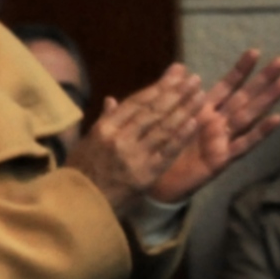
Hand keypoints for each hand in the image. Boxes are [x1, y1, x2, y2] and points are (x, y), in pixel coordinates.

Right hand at [65, 64, 205, 215]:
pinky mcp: (146, 174)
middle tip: (194, 78)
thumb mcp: (87, 142)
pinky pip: (166, 153)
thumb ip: (104, 120)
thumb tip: (112, 99)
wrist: (79, 204)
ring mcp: (134, 156)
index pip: (136, 103)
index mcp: (105, 128)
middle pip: (153, 111)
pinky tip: (194, 123)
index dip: (158, 87)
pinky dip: (180, 137)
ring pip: (163, 128)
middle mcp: (120, 139)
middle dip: (176, 93)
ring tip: (200, 95)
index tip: (176, 74)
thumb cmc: (81, 171)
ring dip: (184, 110)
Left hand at [149, 50, 279, 203]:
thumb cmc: (161, 148)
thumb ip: (169, 93)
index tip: (254, 51)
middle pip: (244, 97)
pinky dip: (261, 132)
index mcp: (202, 111)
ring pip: (249, 116)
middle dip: (263, 80)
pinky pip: (243, 144)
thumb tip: (178, 65)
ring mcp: (222, 140)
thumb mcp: (161, 116)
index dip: (239, 70)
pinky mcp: (222, 159)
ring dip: (268, 99)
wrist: (154, 182)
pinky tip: (277, 119)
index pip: (225, 86)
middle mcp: (217, 123)